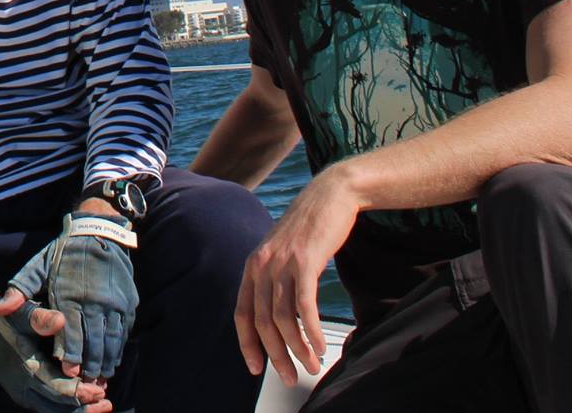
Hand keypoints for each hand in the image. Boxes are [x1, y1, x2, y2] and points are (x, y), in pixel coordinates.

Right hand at [0, 288, 110, 412]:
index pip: (57, 389)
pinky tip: (82, 402)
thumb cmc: (5, 319)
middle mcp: (24, 387)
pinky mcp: (24, 395)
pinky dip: (65, 408)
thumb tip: (60, 320)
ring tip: (100, 407)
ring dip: (77, 411)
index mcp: (27, 367)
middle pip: (58, 408)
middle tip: (106, 404)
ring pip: (53, 412)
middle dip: (84, 407)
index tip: (100, 390)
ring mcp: (23, 393)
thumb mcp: (20, 314)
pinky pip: (47, 408)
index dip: (80, 392)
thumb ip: (39, 319)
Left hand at [8, 211, 138, 380]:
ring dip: (106, 362)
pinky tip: (112, 361)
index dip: (70, 355)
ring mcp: (114, 303)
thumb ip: (18, 290)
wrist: (98, 232)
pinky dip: (117, 349)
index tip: (67, 372)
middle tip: (84, 384)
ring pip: (111, 341)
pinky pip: (123, 333)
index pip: (71, 333)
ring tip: (99, 379)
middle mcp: (94, 301)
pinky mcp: (127, 303)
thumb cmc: (63, 253)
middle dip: (89, 366)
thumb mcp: (37, 267)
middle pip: (93, 342)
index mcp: (69, 295)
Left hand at [236, 165, 359, 383]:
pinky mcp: (306, 261)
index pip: (242, 313)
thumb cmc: (310, 228)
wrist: (330, 195)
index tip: (256, 368)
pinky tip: (319, 346)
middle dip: (276, 355)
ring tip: (311, 366)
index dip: (248, 343)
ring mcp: (283, 262)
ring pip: (283, 318)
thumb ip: (274, 278)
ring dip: (297, 348)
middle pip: (262, 322)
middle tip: (291, 377)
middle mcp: (262, 265)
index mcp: (253, 265)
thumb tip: (276, 315)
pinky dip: (311, 331)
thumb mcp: (282, 252)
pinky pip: (304, 306)